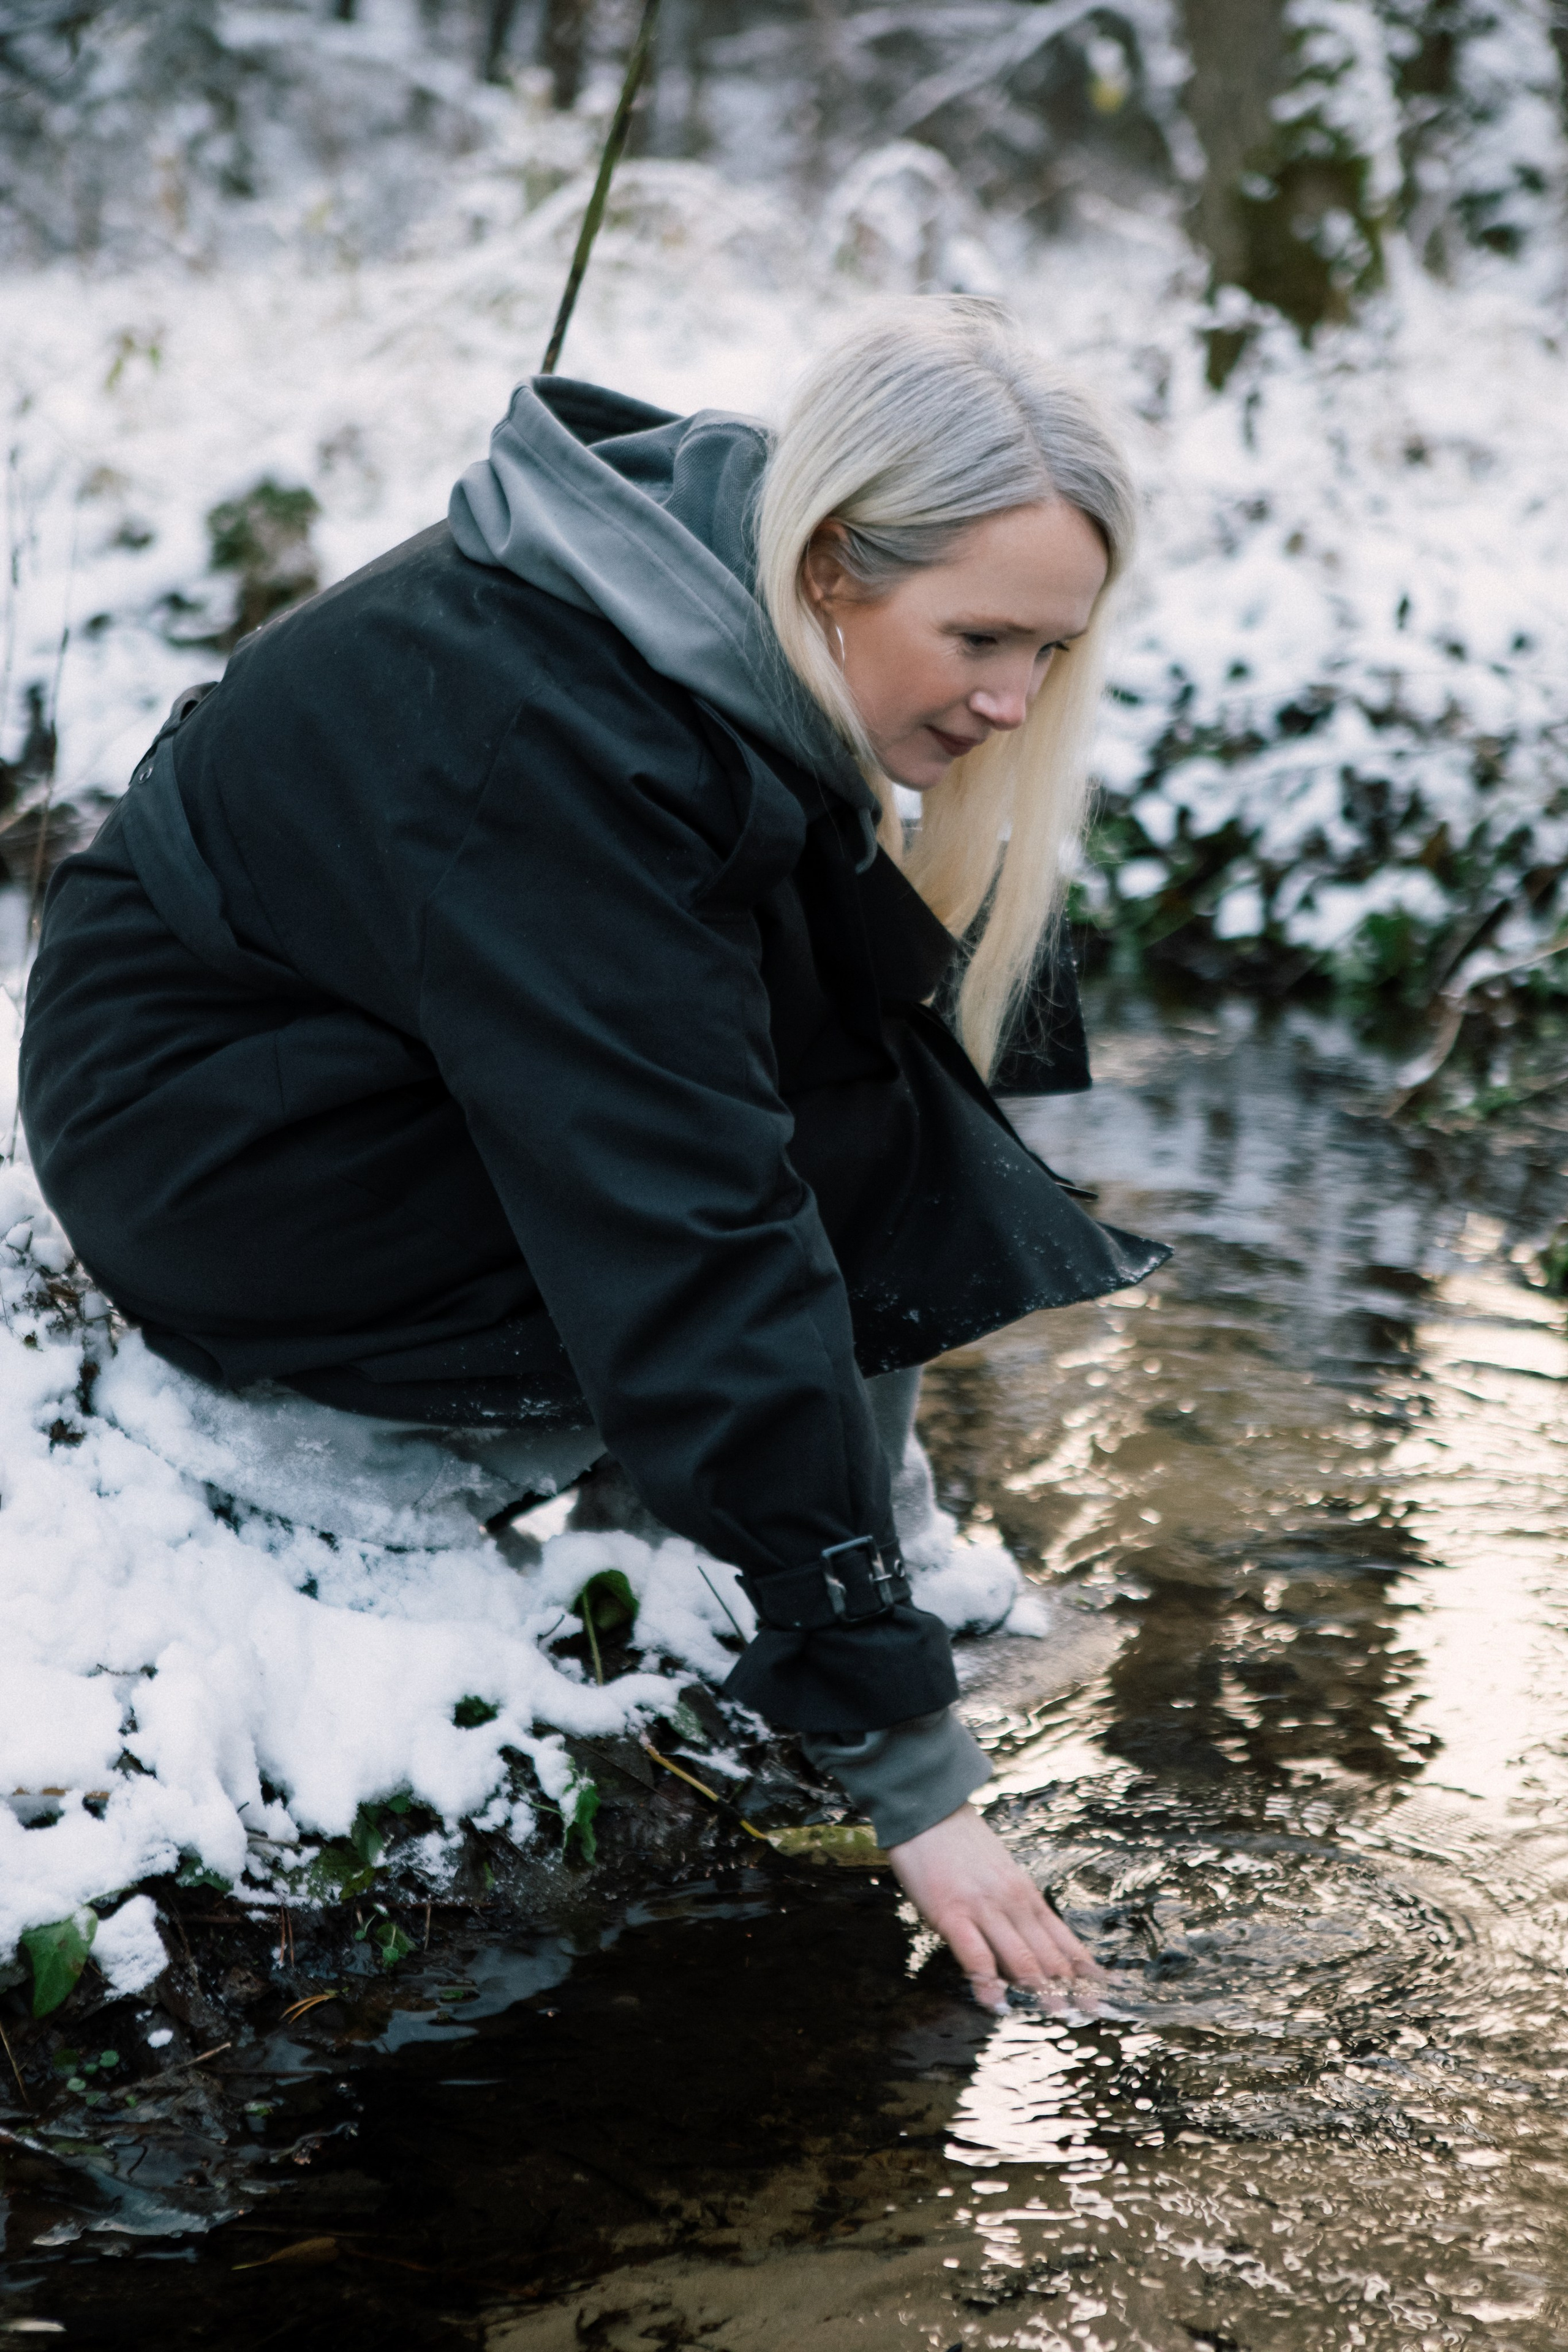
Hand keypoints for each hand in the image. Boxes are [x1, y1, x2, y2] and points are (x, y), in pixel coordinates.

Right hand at [888, 1802, 1103, 2010]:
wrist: (929, 1813)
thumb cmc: (962, 1847)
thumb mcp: (1000, 1875)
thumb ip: (1014, 1913)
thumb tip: (1024, 1956)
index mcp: (1027, 1896)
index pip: (1064, 1940)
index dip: (1084, 1971)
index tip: (1102, 1995)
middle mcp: (1013, 1903)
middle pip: (1049, 1954)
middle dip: (1070, 1987)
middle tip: (1086, 2014)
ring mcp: (984, 1909)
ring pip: (1021, 1956)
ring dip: (1040, 1989)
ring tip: (1056, 2014)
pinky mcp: (952, 1913)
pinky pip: (975, 1955)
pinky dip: (987, 1982)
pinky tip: (996, 2003)